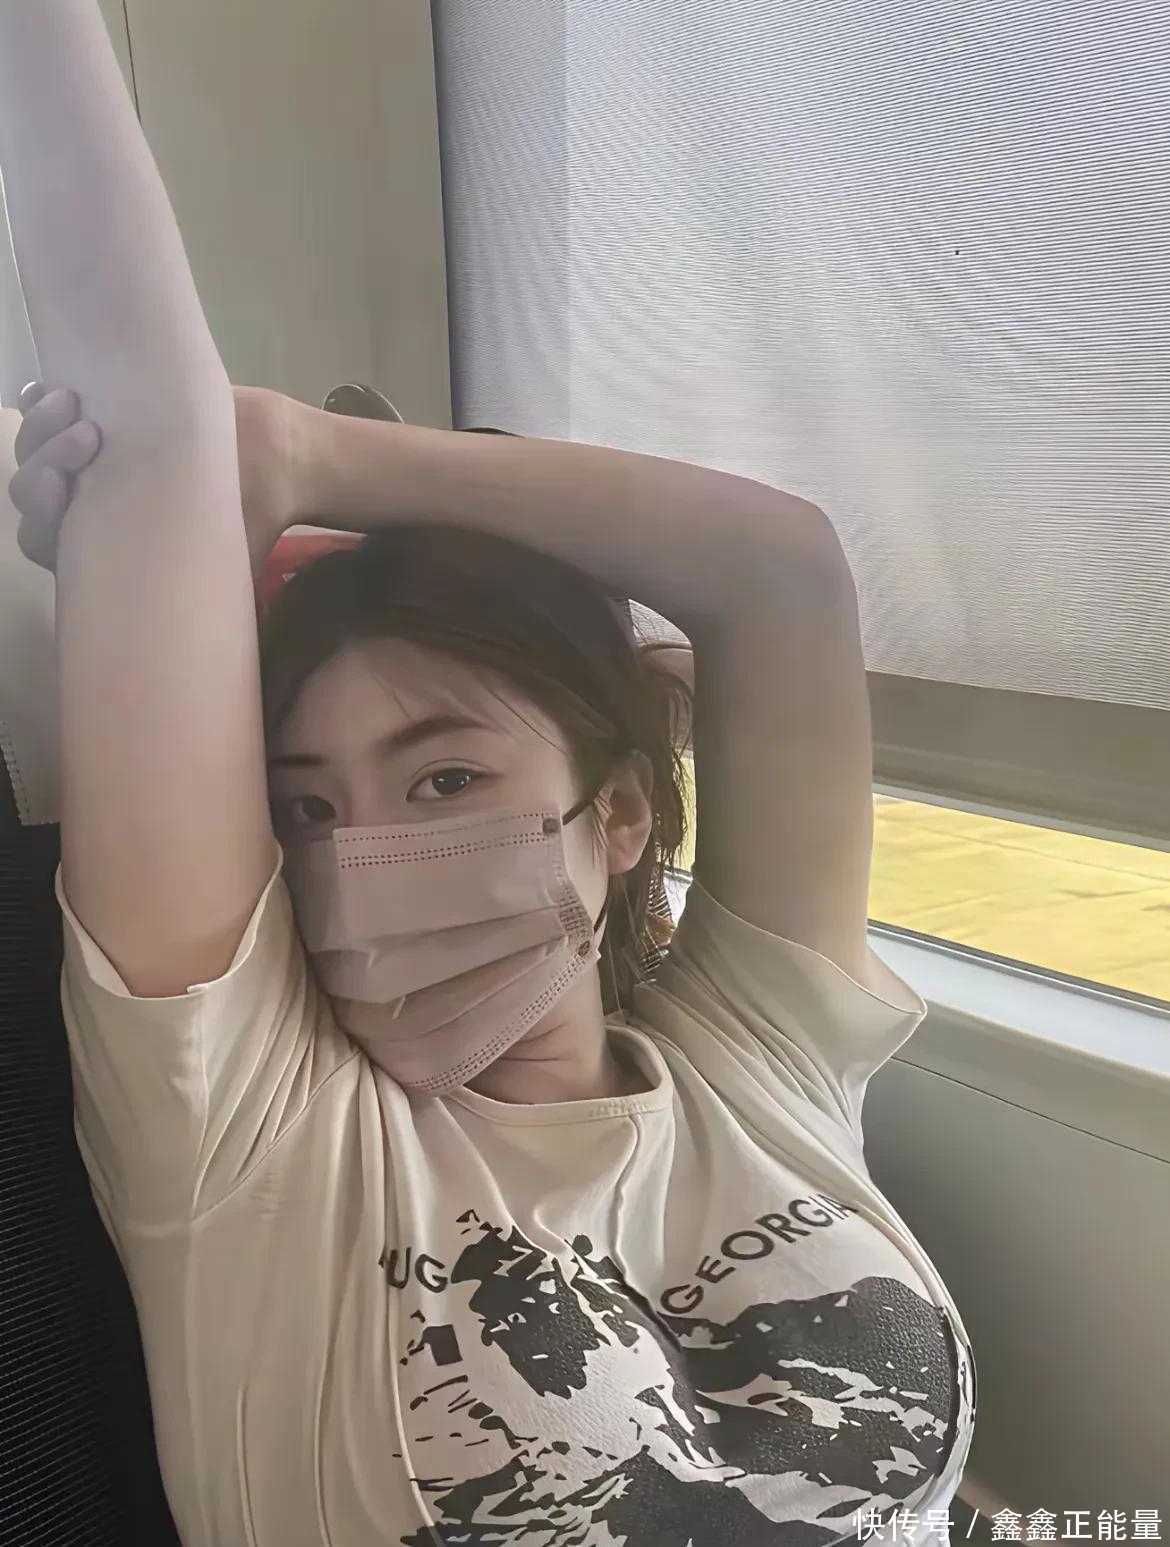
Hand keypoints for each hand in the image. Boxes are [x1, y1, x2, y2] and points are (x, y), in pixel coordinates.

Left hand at [9, 381, 298, 577]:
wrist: (279, 456)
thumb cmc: (253, 515)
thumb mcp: (228, 562)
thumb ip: (202, 597)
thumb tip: (194, 640)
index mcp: (103, 547)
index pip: (41, 540)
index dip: (38, 515)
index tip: (63, 485)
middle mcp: (87, 506)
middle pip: (30, 490)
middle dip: (43, 459)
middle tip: (86, 437)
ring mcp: (87, 462)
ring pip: (33, 447)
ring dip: (41, 425)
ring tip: (73, 402)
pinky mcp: (100, 417)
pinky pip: (46, 408)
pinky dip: (38, 397)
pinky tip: (48, 387)